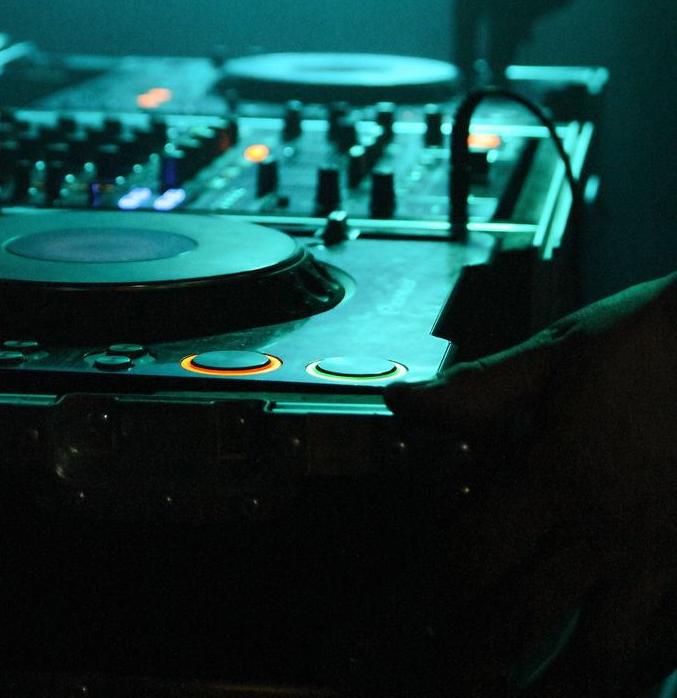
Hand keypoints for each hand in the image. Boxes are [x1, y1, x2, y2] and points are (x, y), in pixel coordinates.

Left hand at [384, 274, 676, 696]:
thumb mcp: (562, 350)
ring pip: (600, 665)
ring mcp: (664, 562)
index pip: (463, 560)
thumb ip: (482, 389)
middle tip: (403, 697)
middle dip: (451, 674)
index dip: (403, 609)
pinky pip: (664, 651)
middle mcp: (605, 531)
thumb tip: (402, 403)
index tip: (359, 642)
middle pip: (515, 625)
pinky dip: (627, 682)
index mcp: (557, 473)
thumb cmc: (652, 344)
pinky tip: (604, 691)